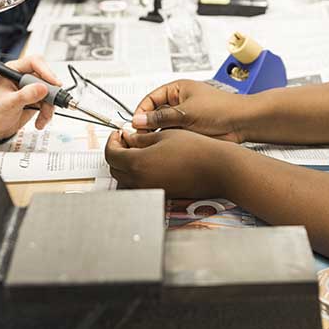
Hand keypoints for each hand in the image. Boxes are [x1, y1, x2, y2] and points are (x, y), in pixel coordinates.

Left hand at [0, 55, 59, 141]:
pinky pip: (49, 103)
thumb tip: (42, 88)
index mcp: (13, 71)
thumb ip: (26, 95)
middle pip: (46, 78)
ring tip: (42, 117)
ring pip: (50, 92)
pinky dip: (47, 113)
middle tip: (51, 102)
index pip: (34, 63)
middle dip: (50, 93)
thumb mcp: (9, 103)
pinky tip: (40, 121)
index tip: (54, 83)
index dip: (46, 71)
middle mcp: (23, 78)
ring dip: (49, 107)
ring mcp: (31, 89)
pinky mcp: (36, 100)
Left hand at [105, 129, 233, 196]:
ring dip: (125, 165)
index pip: (111, 154)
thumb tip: (128, 139)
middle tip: (126, 140)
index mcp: (138, 164)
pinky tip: (150, 162)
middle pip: (114, 168)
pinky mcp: (161, 194)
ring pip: (125, 179)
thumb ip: (140, 139)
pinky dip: (138, 175)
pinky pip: (139, 185)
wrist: (217, 168)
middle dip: (117, 152)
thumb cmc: (196, 150)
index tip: (118, 134)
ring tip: (138, 151)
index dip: (112, 141)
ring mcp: (150, 190)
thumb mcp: (164, 135)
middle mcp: (141, 181)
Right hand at [130, 79, 244, 141]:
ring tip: (153, 143)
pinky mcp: (190, 130)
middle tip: (141, 137)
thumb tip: (139, 120)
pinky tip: (166, 147)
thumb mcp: (186, 112)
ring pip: (163, 127)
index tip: (135, 124)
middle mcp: (180, 102)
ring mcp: (185, 117)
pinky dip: (169, 141)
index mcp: (177, 89)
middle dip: (148, 125)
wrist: (242, 123)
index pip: (151, 99)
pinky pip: (173, 136)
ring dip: (159, 134)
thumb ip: (161, 118)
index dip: (141, 111)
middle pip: (155, 114)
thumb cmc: (221, 109)